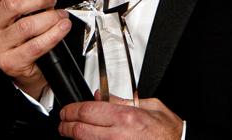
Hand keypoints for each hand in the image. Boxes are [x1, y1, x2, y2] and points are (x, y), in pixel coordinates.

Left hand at [59, 94, 183, 139]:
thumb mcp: (150, 106)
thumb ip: (123, 100)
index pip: (88, 111)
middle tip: (62, 123)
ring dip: (75, 138)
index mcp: (126, 117)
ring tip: (71, 132)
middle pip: (81, 130)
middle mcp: (119, 135)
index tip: (66, 111)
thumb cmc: (168, 131)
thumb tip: (100, 96)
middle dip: (66, 126)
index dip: (71, 110)